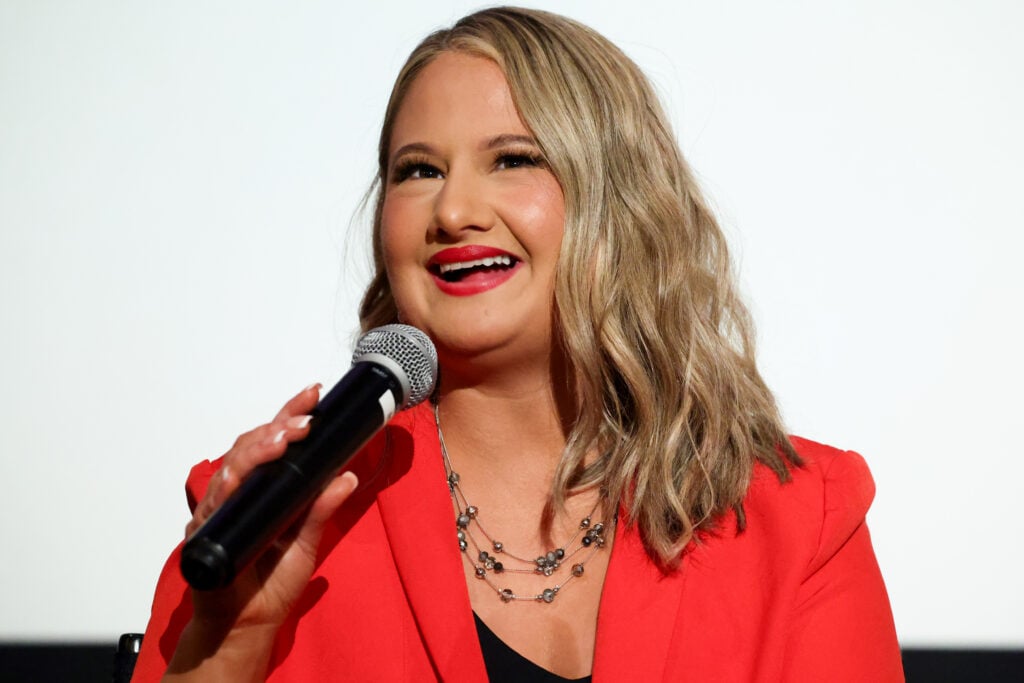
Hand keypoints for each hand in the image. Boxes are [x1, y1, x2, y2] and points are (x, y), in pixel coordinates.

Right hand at [166, 384, 358, 678]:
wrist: (245, 626)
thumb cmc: (269, 584)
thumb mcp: (305, 542)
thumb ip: (322, 509)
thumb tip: (347, 477)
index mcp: (264, 489)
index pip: (275, 443)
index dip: (290, 415)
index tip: (313, 394)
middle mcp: (240, 493)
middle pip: (251, 447)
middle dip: (277, 428)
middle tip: (304, 420)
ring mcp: (220, 510)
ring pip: (232, 467)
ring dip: (256, 450)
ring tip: (282, 439)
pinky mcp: (205, 533)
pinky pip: (213, 505)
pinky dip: (225, 488)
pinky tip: (238, 476)